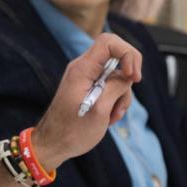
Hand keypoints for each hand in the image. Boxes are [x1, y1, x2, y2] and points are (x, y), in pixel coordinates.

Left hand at [32, 33, 141, 169]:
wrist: (53, 145)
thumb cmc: (72, 131)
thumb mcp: (100, 111)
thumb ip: (116, 87)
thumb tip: (127, 76)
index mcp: (82, 69)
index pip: (109, 42)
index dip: (127, 53)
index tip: (133, 77)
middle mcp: (82, 68)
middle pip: (115, 56)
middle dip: (127, 78)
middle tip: (124, 99)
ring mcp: (85, 78)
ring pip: (116, 75)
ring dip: (121, 96)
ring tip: (112, 117)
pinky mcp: (88, 88)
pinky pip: (109, 86)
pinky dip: (114, 101)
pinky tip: (109, 118)